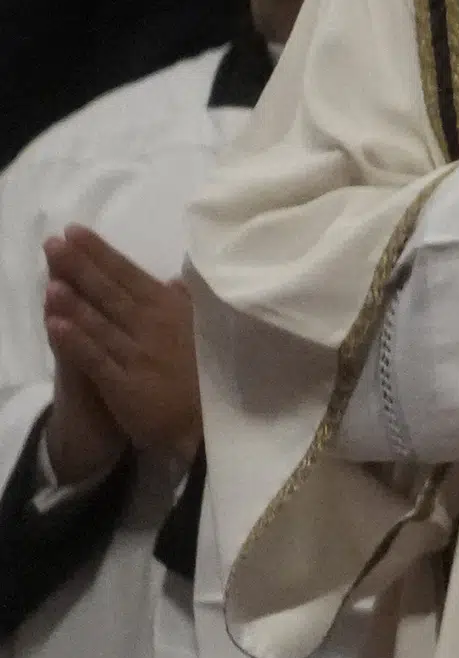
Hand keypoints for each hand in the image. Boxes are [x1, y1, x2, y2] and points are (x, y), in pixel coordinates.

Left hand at [40, 227, 200, 462]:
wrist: (208, 425)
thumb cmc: (205, 374)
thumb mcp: (205, 331)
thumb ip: (186, 305)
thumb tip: (175, 279)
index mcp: (172, 309)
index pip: (130, 274)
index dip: (101, 253)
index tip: (74, 231)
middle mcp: (153, 326)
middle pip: (111, 291)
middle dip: (81, 266)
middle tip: (53, 242)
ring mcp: (138, 355)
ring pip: (101, 322)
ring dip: (75, 300)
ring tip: (50, 278)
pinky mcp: (125, 384)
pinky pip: (96, 359)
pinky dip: (76, 341)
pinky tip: (55, 325)